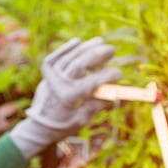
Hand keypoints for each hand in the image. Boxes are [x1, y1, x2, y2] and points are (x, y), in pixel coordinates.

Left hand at [9, 37, 121, 158]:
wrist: (40, 126)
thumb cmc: (65, 124)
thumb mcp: (84, 118)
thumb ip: (102, 105)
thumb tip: (126, 99)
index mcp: (68, 97)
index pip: (90, 82)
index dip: (106, 76)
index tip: (119, 74)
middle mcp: (58, 85)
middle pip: (79, 65)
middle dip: (97, 55)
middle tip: (112, 49)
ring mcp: (51, 77)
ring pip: (69, 58)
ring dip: (85, 48)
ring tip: (100, 42)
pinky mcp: (46, 73)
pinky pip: (55, 57)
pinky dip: (66, 49)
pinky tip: (78, 41)